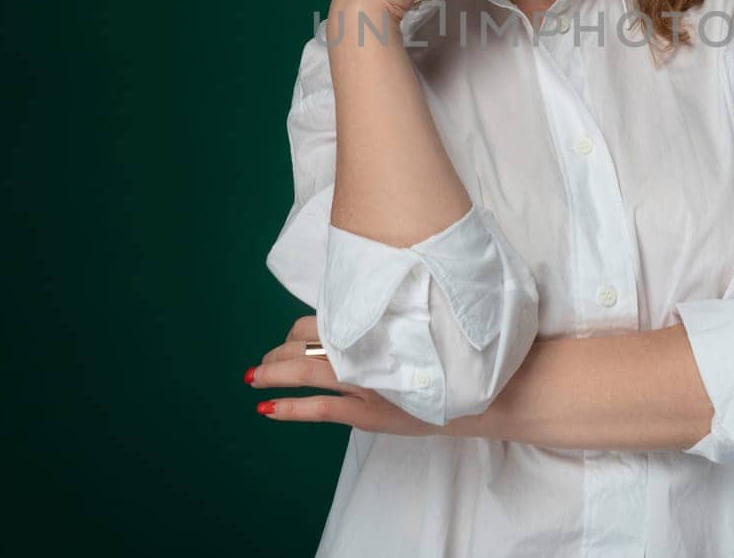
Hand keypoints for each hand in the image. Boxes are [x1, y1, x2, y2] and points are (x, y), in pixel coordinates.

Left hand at [245, 314, 443, 436]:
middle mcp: (366, 348)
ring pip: (305, 372)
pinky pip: (320, 408)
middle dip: (279, 353)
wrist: (480, 394)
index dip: (296, 331)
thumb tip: (354, 324)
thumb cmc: (449, 358)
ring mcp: (365, 381)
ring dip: (273, 374)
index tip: (288, 339)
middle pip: (306, 343)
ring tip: (253, 378)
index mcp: (374, 325)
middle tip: (263, 363)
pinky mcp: (368, 412)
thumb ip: (384, 324)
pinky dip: (289, 408)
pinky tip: (266, 409)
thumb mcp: (415, 329)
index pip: (321, 320)